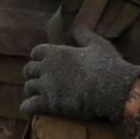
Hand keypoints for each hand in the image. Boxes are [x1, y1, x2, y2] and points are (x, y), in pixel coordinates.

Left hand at [21, 28, 139, 121]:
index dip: (39, 57)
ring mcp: (46, 86)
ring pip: (28, 87)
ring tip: (36, 95)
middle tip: (38, 79)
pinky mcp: (48, 103)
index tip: (43, 62)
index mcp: (57, 52)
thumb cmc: (107, 66)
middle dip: (33, 74)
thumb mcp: (98, 45)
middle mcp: (47, 67)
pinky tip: (30, 108)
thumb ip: (85, 35)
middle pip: (29, 69)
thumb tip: (77, 30)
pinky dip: (28, 107)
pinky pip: (29, 105)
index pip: (36, 52)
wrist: (111, 89)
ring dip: (32, 91)